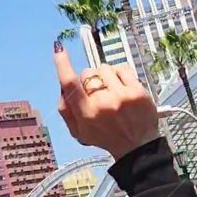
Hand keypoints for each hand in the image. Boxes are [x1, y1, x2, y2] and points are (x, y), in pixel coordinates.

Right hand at [55, 44, 158, 160]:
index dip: (62, 64)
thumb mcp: (79, 132)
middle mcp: (103, 104)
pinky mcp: (137, 91)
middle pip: (87, 73)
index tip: (59, 49)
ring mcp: (121, 96)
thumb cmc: (106, 137)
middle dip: (89, 80)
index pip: (70, 84)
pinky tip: (121, 85)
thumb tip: (62, 88)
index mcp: (86, 114)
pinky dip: (119, 73)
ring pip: (104, 68)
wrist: (137, 146)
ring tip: (111, 90)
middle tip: (97, 93)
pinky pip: (122, 68)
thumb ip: (66, 110)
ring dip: (104, 76)